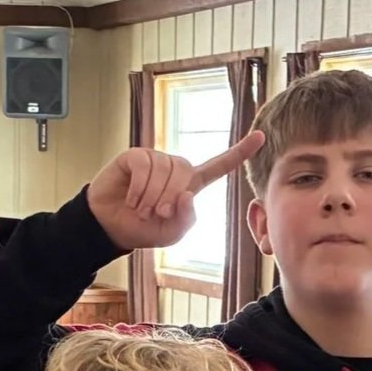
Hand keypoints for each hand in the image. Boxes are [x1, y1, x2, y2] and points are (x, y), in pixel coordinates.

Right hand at [85, 131, 264, 253]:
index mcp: (190, 184)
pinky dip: (138, 188)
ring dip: (151, 197)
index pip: (219, 165)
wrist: (110, 227)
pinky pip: (144, 166)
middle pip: (186, 173)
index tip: (261, 137)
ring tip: (140, 207)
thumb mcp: (172, 234)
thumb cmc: (143, 229)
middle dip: (170, 198)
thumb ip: (187, 219)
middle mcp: (174, 167)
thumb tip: (186, 193)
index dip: (239, 152)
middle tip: (155, 213)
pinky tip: (130, 198)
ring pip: (164, 170)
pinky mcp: (134, 155)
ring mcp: (155, 159)